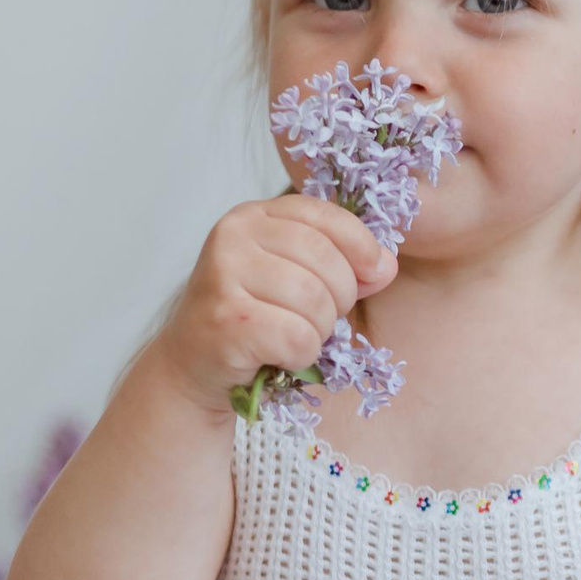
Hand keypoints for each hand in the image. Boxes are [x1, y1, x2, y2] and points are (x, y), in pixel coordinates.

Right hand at [150, 194, 397, 417]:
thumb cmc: (252, 317)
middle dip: (340, 298)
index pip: (324, 215)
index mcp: (253, 215)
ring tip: (295, 336)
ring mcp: (223, 275)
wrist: (193, 364)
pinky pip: (297, 336)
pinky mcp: (225, 319)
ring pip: (315, 301)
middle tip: (320, 319)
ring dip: (319, 330)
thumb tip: (387, 265)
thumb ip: (342, 264)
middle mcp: (233, 235)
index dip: (360, 244)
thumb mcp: (295, 277)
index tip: (375, 271)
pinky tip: (281, 355)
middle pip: (326, 260)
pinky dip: (302, 354)